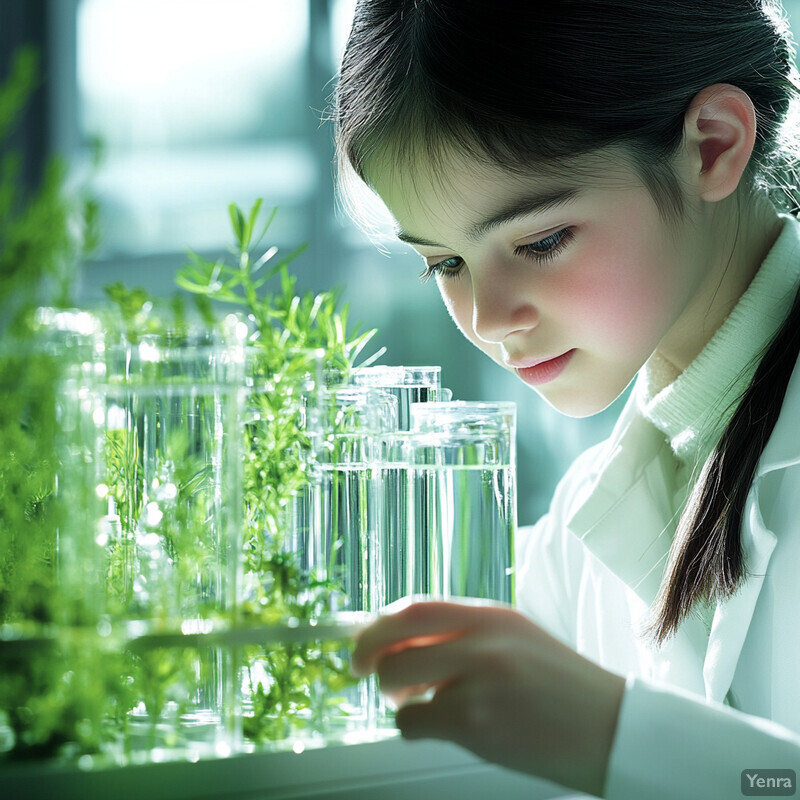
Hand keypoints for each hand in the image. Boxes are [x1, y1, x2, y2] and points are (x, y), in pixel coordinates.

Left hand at [352, 599, 624, 796]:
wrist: (609, 728)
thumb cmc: (562, 687)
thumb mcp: (517, 638)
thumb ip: (466, 633)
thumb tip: (403, 639)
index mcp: (491, 615)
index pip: (415, 607)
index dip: (379, 622)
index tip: (364, 637)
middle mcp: (482, 640)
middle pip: (394, 640)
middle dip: (367, 657)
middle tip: (363, 671)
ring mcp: (477, 681)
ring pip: (397, 682)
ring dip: (395, 695)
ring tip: (414, 701)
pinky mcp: (476, 723)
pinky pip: (413, 723)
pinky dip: (413, 727)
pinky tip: (436, 727)